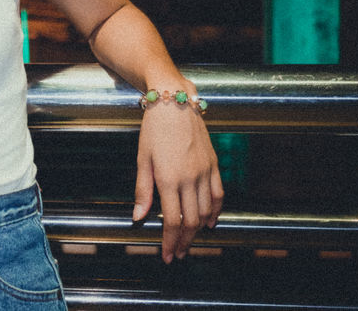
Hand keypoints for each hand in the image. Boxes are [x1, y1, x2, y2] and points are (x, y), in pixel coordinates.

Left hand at [133, 96, 223, 262]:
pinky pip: (218, 194)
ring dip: (198, 230)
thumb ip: (143, 190)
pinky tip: (209, 221)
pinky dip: (215, 211)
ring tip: (189, 241)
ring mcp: (205, 172)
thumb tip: (139, 217)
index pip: (172, 220)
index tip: (167, 255)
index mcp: (169, 179)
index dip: (170, 241)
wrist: (175, 103)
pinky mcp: (214, 164)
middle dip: (184, 241)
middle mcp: (190, 178)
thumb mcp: (142, 159)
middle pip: (191, 221)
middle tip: (178, 253)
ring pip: (206, 211)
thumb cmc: (154, 129)